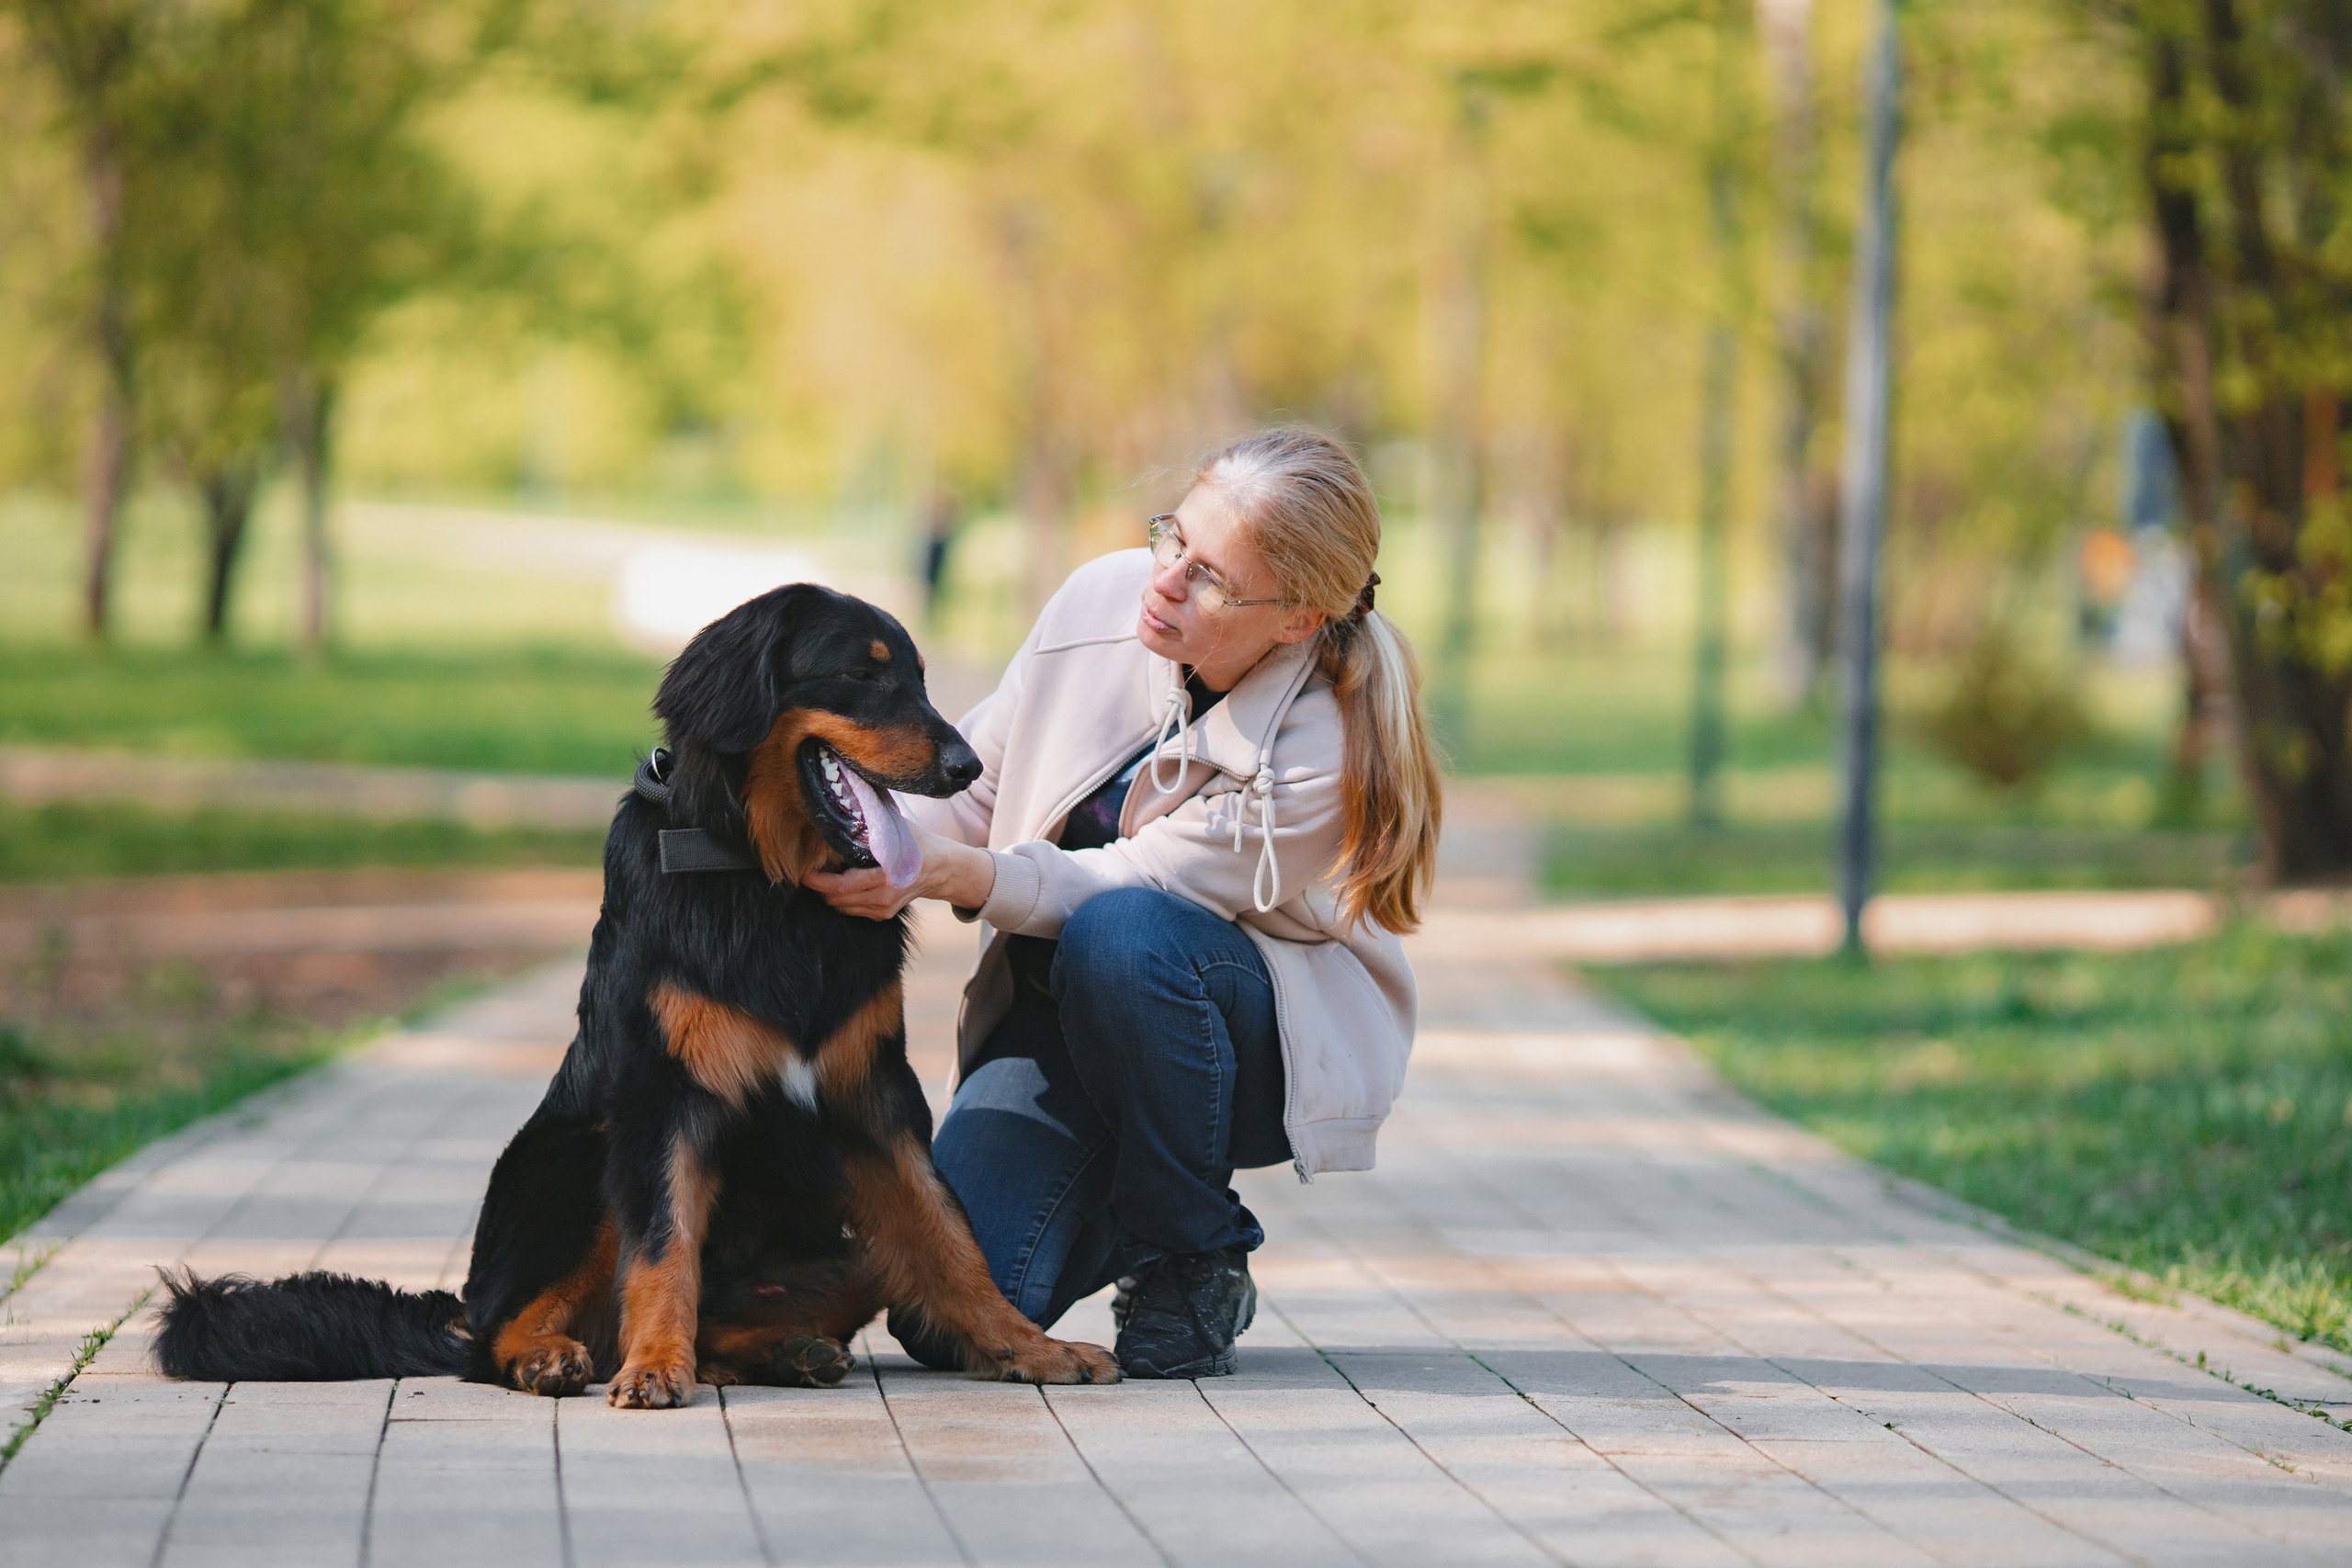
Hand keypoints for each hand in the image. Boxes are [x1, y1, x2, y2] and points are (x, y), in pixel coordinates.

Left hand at [805, 826, 994, 919]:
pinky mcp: (883, 915)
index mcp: (884, 877)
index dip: (817, 881)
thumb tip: (846, 795)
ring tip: (827, 874)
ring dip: (830, 893)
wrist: (942, 869)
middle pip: (836, 899)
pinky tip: (845, 882)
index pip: (840, 886)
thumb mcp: (896, 827)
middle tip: (811, 869)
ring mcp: (884, 909)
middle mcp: (883, 897)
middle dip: (819, 886)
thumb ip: (872, 819)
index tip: (803, 871)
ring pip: (841, 907)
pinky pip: (853, 910)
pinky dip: (843, 898)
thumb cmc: (916, 843)